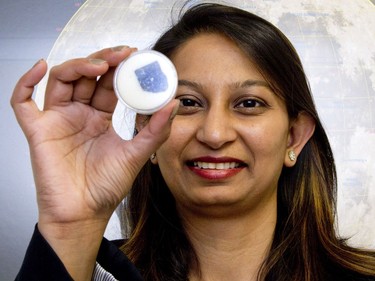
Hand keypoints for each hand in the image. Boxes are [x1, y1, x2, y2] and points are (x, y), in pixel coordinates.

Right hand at [11, 47, 177, 279]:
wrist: (85, 213)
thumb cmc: (107, 187)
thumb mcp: (137, 154)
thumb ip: (156, 130)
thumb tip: (174, 103)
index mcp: (101, 118)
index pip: (109, 84)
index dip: (120, 69)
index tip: (136, 56)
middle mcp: (79, 114)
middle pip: (86, 76)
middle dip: (103, 60)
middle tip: (122, 54)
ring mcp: (58, 120)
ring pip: (61, 80)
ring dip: (77, 65)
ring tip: (99, 65)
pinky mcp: (38, 131)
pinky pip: (23, 102)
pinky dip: (26, 83)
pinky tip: (41, 67)